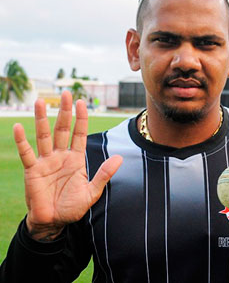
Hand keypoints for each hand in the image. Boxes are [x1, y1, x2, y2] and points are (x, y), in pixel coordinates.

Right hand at [13, 91, 122, 239]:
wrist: (53, 222)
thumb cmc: (72, 207)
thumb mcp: (92, 191)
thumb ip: (104, 174)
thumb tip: (120, 158)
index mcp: (75, 158)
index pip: (79, 133)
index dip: (81, 118)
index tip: (82, 103)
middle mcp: (60, 156)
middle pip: (63, 129)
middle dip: (65, 112)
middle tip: (66, 94)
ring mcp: (46, 161)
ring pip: (44, 136)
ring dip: (42, 119)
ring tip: (41, 102)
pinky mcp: (33, 170)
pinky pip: (27, 153)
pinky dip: (22, 141)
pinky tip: (20, 127)